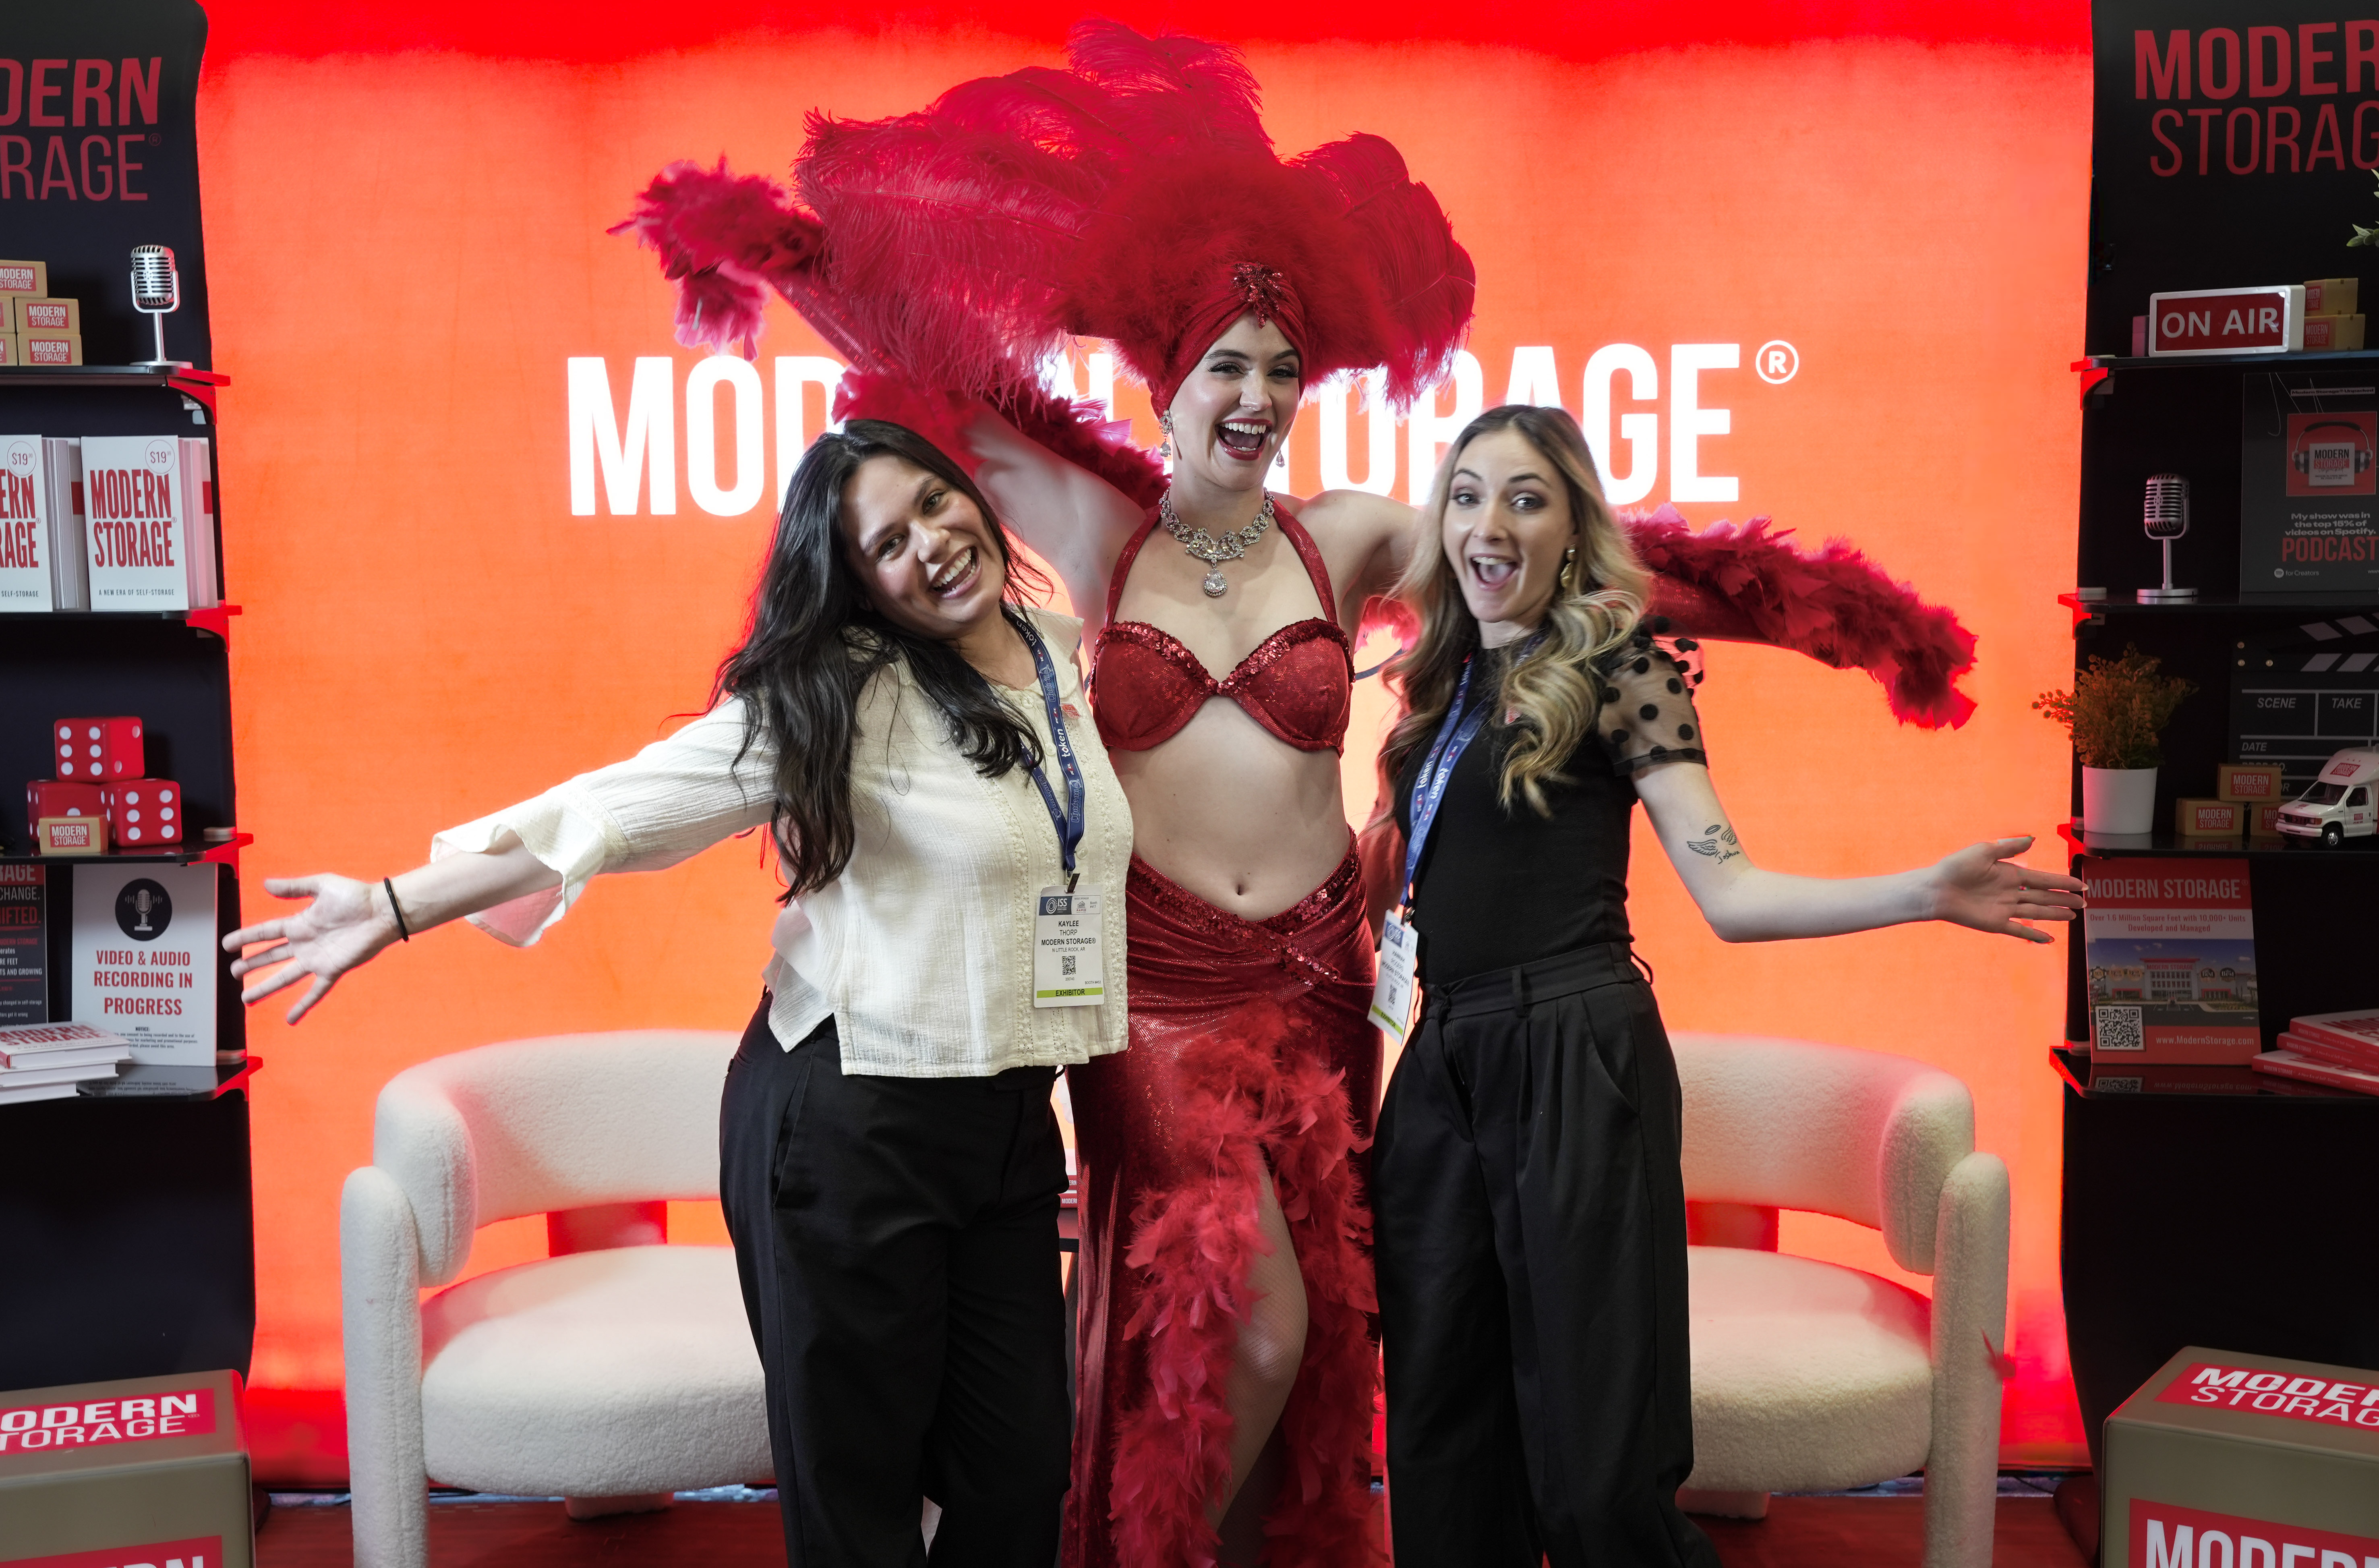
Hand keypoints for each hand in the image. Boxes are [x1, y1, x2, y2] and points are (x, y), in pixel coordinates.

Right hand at [221, 874, 401, 1023]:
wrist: (382, 911)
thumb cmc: (356, 896)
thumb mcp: (321, 885)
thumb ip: (294, 887)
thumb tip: (265, 884)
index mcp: (300, 923)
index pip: (266, 932)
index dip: (246, 938)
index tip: (226, 944)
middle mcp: (305, 944)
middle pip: (271, 957)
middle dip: (251, 965)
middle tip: (233, 972)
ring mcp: (317, 959)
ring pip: (285, 977)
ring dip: (266, 988)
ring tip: (246, 998)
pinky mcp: (333, 969)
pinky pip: (315, 992)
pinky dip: (303, 1006)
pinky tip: (290, 1019)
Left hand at [1925, 836, 2086, 943]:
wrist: (1936, 889)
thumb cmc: (1956, 867)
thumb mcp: (1984, 851)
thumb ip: (2009, 847)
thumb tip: (2032, 839)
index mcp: (2011, 874)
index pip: (2043, 879)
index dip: (2063, 882)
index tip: (2081, 884)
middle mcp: (2011, 892)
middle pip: (2045, 897)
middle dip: (2065, 899)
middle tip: (2085, 903)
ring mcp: (2005, 909)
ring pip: (2038, 913)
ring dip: (2055, 915)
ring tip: (2073, 916)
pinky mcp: (1996, 924)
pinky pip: (2020, 931)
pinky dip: (2034, 935)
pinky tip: (2049, 939)